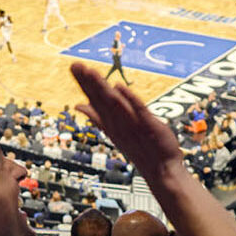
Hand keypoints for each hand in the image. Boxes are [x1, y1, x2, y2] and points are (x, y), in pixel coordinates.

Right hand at [70, 62, 183, 178]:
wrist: (161, 170)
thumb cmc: (139, 149)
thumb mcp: (114, 130)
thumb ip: (97, 116)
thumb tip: (79, 105)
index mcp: (110, 122)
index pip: (94, 99)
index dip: (84, 83)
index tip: (74, 66)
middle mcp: (117, 123)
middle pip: (100, 99)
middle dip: (88, 82)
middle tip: (75, 65)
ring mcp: (131, 125)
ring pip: (114, 104)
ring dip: (102, 88)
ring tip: (90, 72)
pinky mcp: (148, 126)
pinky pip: (138, 110)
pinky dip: (129, 99)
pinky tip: (118, 86)